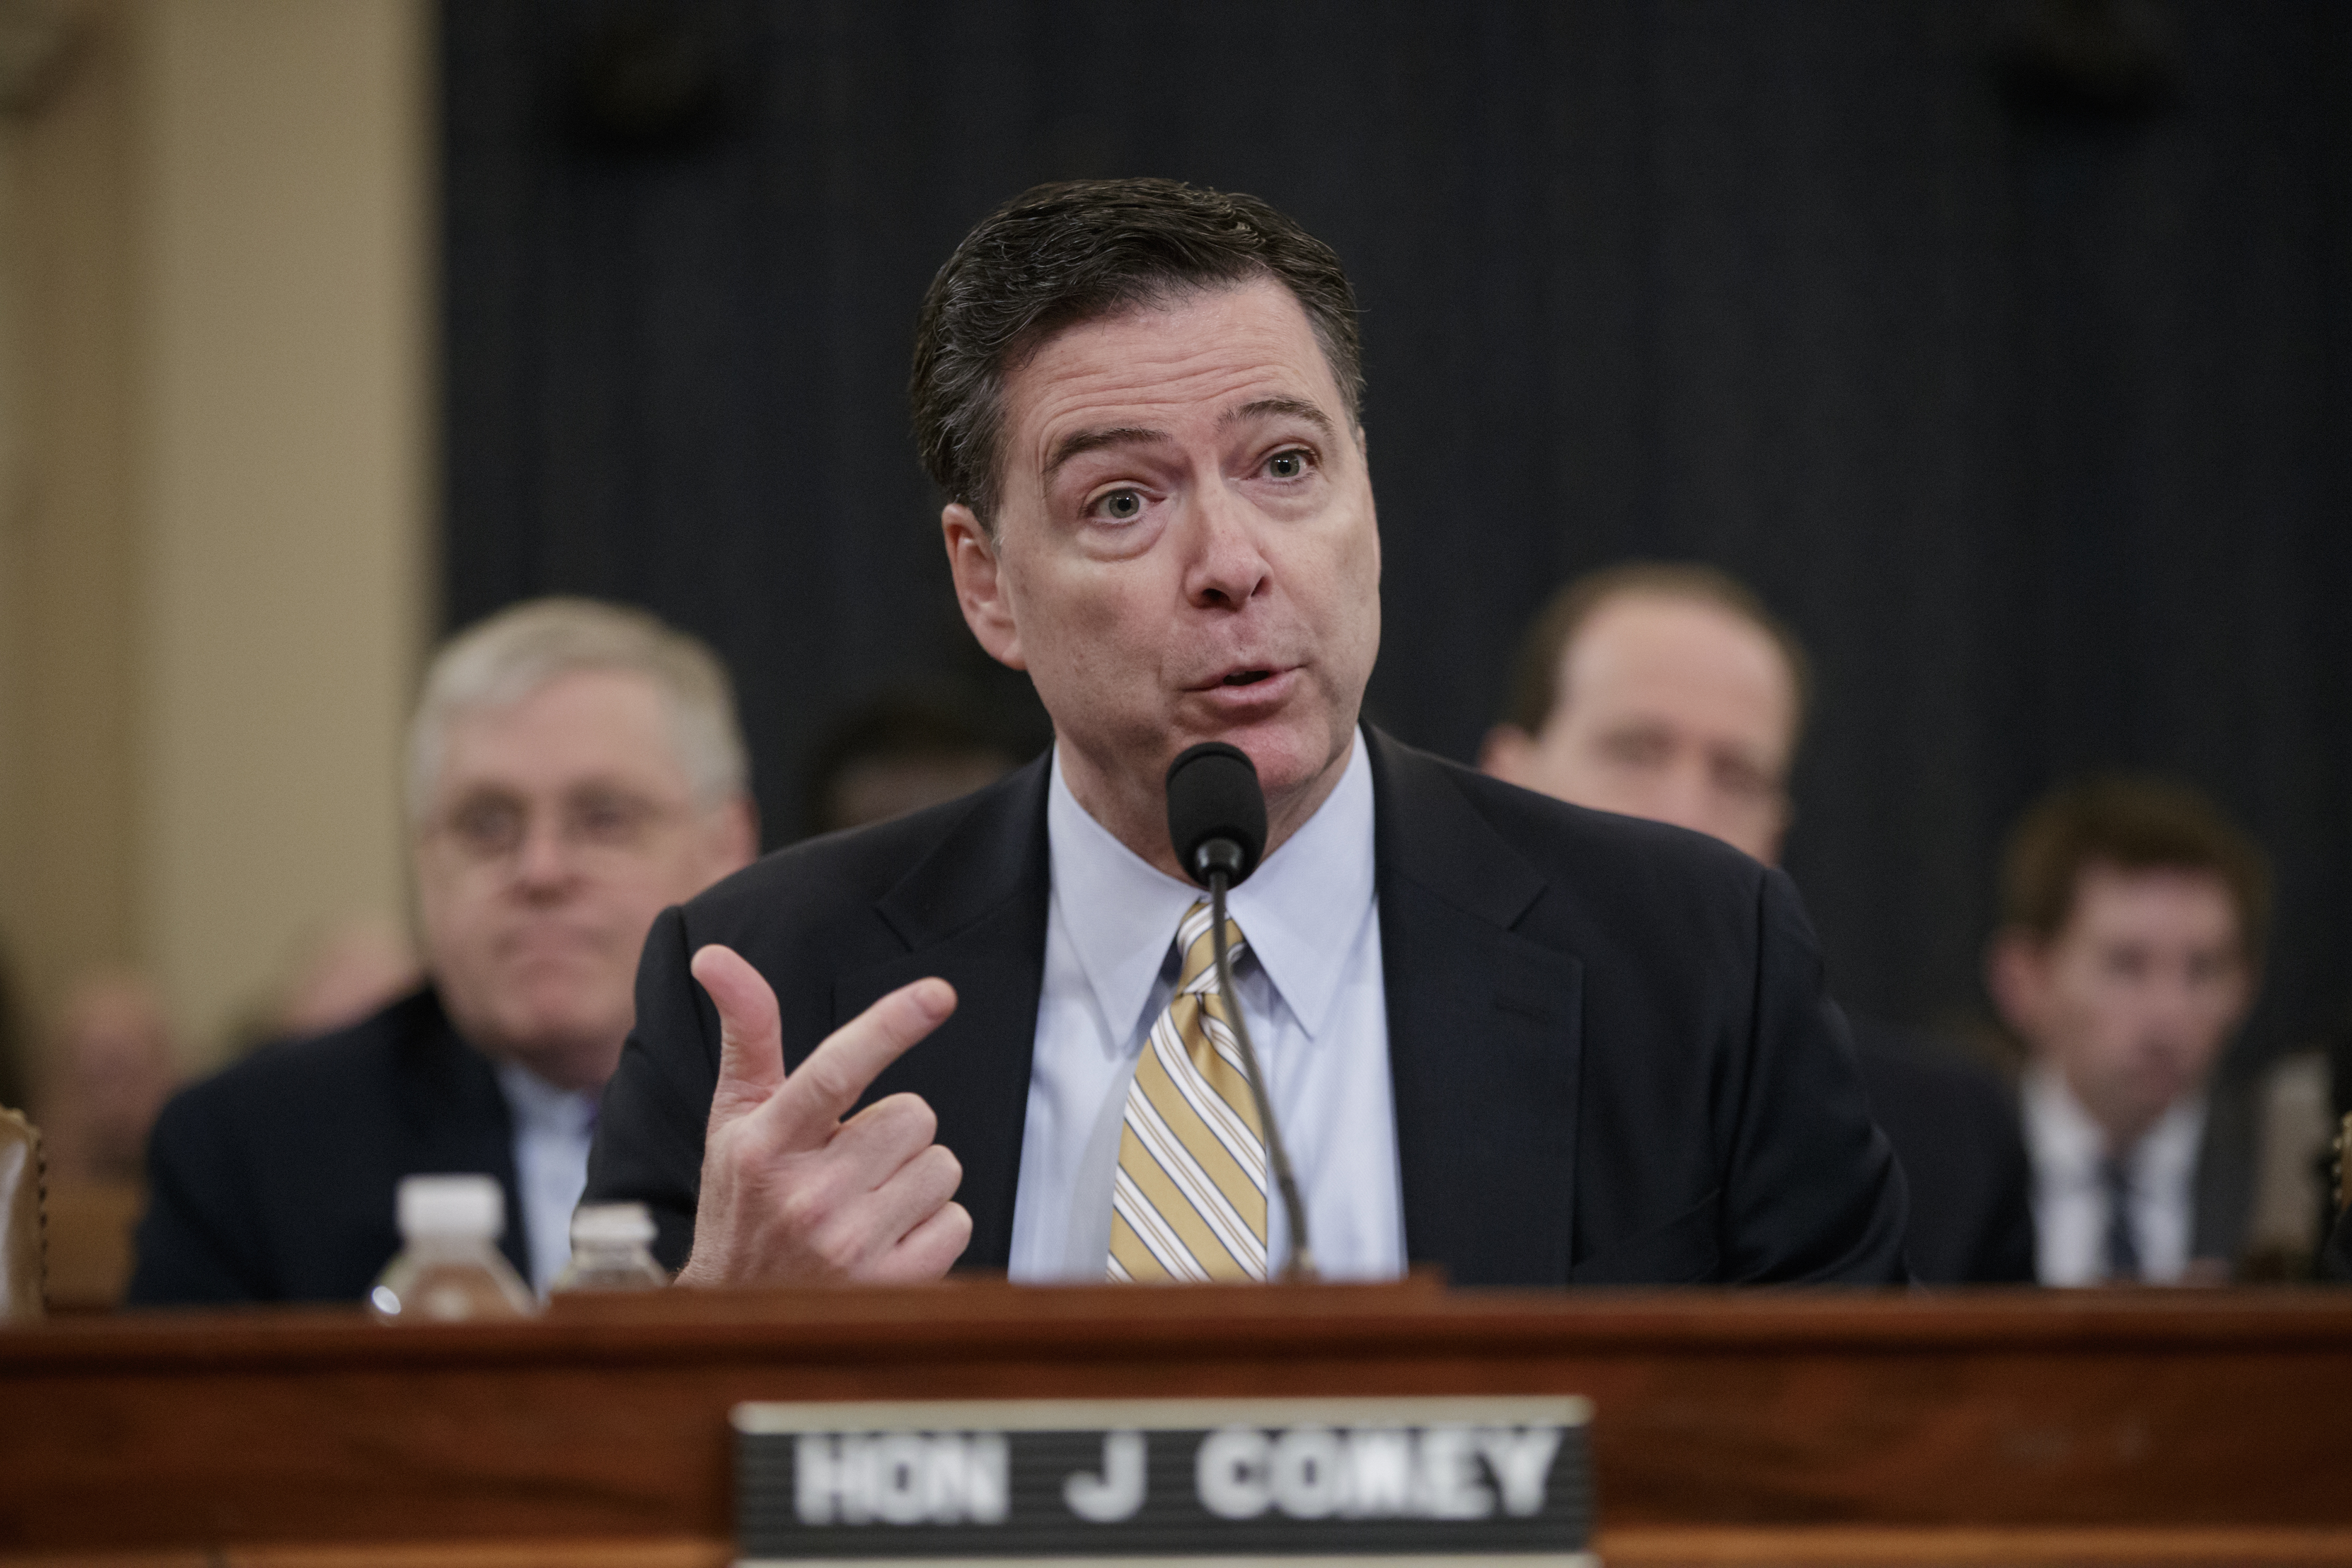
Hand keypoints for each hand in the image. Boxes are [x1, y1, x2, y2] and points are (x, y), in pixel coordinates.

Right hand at [673, 945, 971, 1286]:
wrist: (737, 1311)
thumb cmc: (744, 1200)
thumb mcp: (735, 1117)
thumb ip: (746, 1033)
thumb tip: (713, 956)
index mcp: (765, 1144)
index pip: (835, 1070)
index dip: (889, 1027)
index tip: (938, 994)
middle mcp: (805, 1196)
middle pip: (915, 1114)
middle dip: (891, 1132)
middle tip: (848, 1161)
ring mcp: (849, 1246)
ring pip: (942, 1165)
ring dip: (913, 1178)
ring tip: (863, 1202)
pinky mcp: (890, 1285)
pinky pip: (957, 1218)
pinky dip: (932, 1225)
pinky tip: (885, 1238)